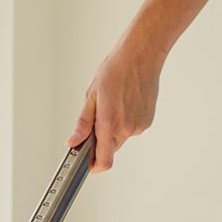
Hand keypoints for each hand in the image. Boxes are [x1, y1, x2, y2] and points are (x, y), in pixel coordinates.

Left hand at [68, 33, 166, 172]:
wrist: (141, 56)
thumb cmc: (116, 70)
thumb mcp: (91, 95)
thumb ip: (83, 123)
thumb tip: (73, 141)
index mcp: (110, 123)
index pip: (104, 161)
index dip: (94, 166)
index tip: (86, 162)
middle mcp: (127, 129)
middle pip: (110, 149)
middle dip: (100, 140)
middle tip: (96, 117)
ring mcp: (139, 126)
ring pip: (120, 138)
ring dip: (112, 129)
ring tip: (113, 103)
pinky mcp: (147, 121)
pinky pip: (131, 129)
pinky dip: (124, 122)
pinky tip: (124, 103)